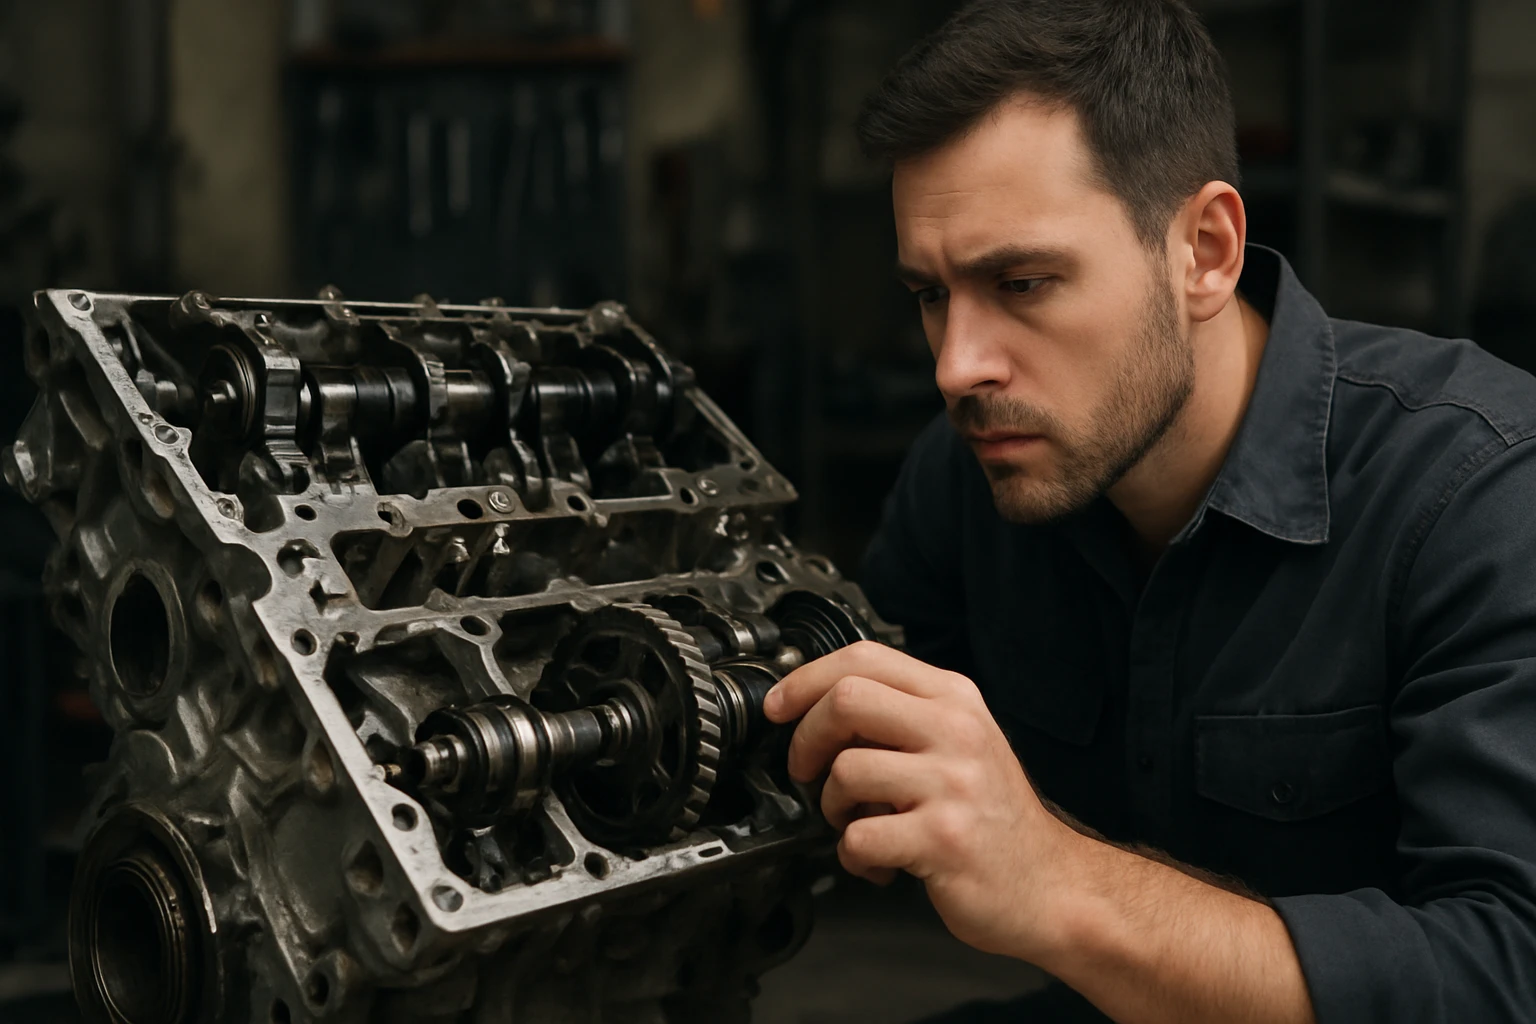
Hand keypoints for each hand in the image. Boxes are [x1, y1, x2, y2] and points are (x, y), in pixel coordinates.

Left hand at [762, 641, 1082, 959]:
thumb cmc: (993, 817)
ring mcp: (952, 784)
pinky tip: (876, 861)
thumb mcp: (959, 741)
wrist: (1049, 885)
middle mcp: (956, 731)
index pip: (864, 658)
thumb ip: (902, 714)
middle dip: (806, 739)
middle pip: (846, 700)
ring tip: (856, 822)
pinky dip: (852, 855)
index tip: (780, 706)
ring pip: (846, 771)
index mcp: (954, 699)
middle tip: (807, 770)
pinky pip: (860, 836)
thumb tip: (818, 702)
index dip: (806, 679)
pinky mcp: (944, 838)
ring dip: (830, 806)